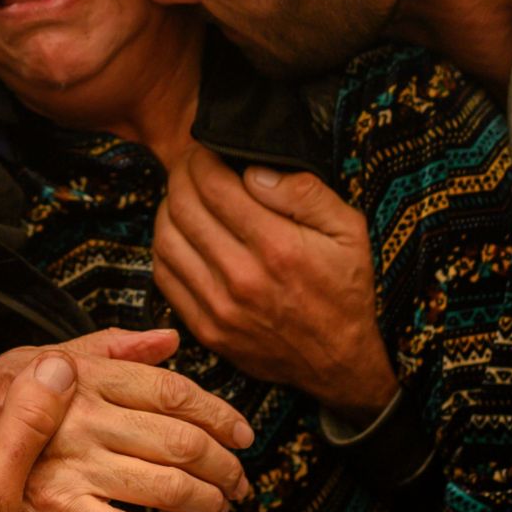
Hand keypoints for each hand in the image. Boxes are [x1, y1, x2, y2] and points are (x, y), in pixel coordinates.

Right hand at [0, 328, 253, 511]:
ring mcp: (72, 465)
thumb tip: (167, 338)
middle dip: (224, 465)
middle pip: (182, 440)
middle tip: (241, 478)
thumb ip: (104, 348)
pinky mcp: (57, 511)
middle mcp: (83, 416)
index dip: (219, 413)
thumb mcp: (32, 359)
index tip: (241, 432)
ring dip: (206, 502)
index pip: (173, 391)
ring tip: (220, 508)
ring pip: (166, 486)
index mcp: (82, 375)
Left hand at [153, 149, 396, 422]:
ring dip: (167, 208)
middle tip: (190, 165)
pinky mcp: (206, 329)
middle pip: (182, 207)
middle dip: (181, 175)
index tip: (206, 149)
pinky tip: (182, 234)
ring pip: (165, 239)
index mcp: (278, 247)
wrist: (339, 361)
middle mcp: (242, 277)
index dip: (201, 158)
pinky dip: (164, 246)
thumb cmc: (344, 289)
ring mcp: (219, 307)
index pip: (213, 185)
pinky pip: (164, 276)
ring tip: (184, 196)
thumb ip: (304, 192)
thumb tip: (254, 170)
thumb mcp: (348, 230)